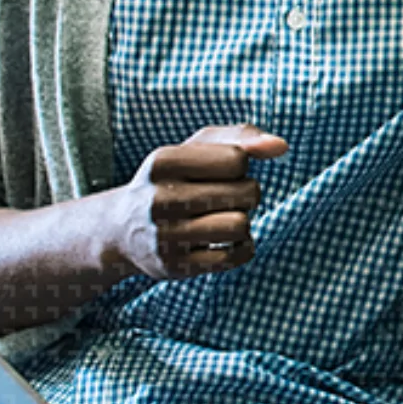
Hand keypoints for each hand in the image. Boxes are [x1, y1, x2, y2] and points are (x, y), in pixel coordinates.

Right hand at [108, 124, 286, 280]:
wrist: (121, 229)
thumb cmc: (171, 179)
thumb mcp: (195, 148)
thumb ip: (240, 136)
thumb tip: (280, 146)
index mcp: (163, 161)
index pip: (237, 160)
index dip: (241, 164)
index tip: (222, 171)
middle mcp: (159, 199)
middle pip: (246, 192)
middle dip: (247, 193)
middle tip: (226, 197)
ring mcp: (165, 236)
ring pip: (241, 226)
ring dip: (244, 221)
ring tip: (225, 217)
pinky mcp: (176, 267)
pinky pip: (235, 256)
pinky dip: (242, 247)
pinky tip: (227, 241)